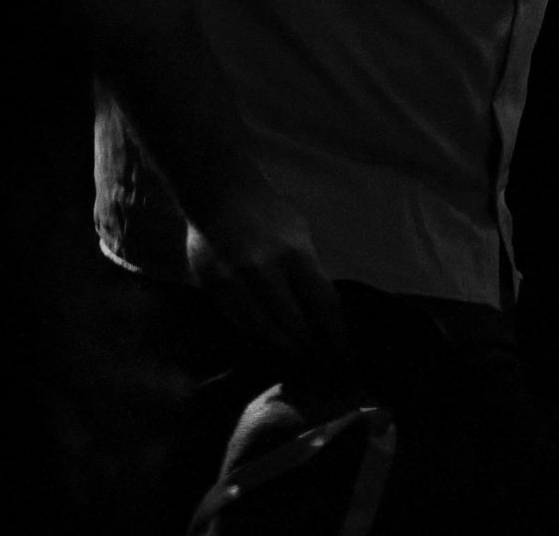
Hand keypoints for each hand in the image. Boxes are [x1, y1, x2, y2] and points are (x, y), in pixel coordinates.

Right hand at [185, 186, 346, 375]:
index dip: (335, 335)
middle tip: (322, 365)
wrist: (220, 193)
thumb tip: (321, 312)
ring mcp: (235, 282)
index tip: (346, 357)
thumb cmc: (269, 213)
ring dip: (283, 348)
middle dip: (309, 348)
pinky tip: (267, 344)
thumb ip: (308, 271)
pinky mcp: (212, 288)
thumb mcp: (300, 235)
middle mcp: (264, 271)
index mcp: (295, 254)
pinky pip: (238, 321)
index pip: (322, 304)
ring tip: (298, 360)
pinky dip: (255, 336)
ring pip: (262, 329)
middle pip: (292, 324)